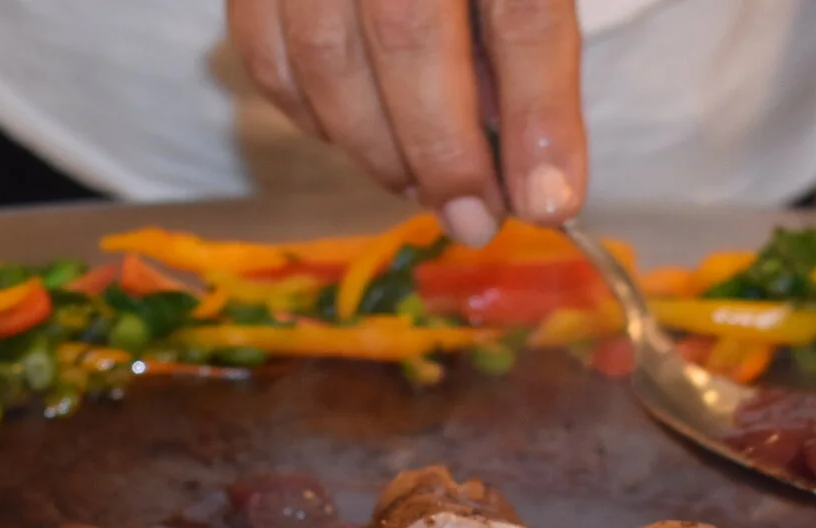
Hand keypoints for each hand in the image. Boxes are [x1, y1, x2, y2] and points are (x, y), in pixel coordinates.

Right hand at [227, 0, 587, 245]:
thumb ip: (529, 54)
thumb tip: (540, 185)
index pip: (520, 10)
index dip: (536, 113)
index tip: (547, 204)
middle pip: (408, 33)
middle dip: (445, 150)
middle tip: (474, 219)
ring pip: (328, 55)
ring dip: (378, 146)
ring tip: (420, 185)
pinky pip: (267, 54)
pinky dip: (313, 115)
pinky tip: (355, 135)